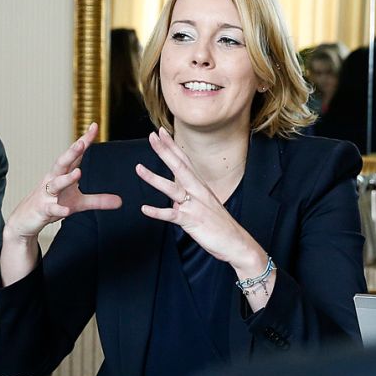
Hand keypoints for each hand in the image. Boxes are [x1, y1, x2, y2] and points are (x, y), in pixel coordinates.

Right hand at [4, 123, 121, 240]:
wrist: (26, 220)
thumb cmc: (51, 206)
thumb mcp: (78, 203)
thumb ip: (98, 200)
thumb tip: (120, 201)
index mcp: (62, 174)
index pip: (75, 155)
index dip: (84, 141)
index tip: (94, 126)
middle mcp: (53, 180)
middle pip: (62, 163)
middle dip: (71, 152)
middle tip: (82, 143)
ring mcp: (46, 194)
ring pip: (56, 184)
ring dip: (66, 178)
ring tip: (78, 173)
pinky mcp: (42, 209)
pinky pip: (51, 208)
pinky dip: (58, 209)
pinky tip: (65, 211)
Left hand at [136, 128, 270, 280]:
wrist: (236, 242)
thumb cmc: (219, 225)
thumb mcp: (204, 206)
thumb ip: (187, 201)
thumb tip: (173, 202)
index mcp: (200, 186)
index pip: (184, 161)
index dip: (172, 146)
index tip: (161, 133)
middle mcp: (197, 192)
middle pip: (179, 167)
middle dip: (164, 151)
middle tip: (152, 136)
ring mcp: (194, 205)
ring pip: (172, 188)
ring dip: (154, 178)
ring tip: (139, 168)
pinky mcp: (191, 221)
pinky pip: (172, 215)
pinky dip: (157, 212)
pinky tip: (145, 208)